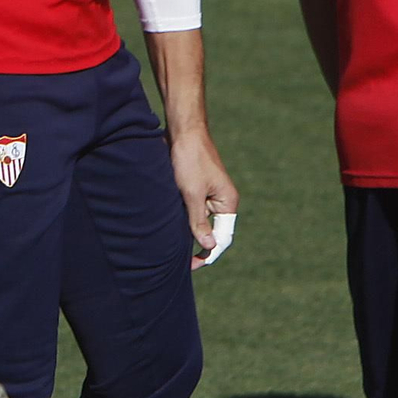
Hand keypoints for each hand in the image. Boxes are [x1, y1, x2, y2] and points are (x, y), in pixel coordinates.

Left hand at [169, 127, 238, 269]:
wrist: (183, 131)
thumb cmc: (189, 159)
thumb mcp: (191, 193)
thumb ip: (199, 221)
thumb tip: (209, 248)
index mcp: (227, 203)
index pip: (222, 238)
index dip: (208, 255)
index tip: (192, 266)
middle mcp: (221, 201)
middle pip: (212, 233)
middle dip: (199, 247)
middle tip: (181, 263)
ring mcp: (208, 195)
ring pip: (200, 222)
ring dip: (188, 234)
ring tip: (172, 250)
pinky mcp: (195, 188)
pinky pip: (191, 210)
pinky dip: (183, 220)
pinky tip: (170, 229)